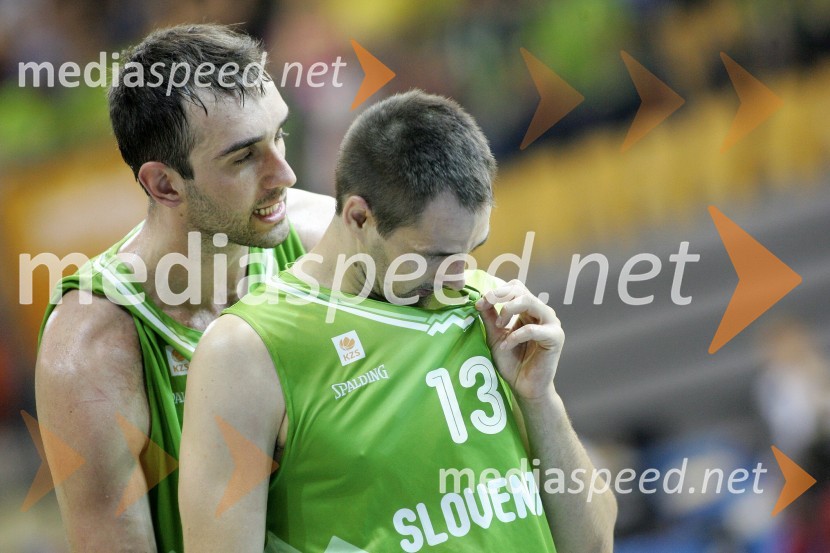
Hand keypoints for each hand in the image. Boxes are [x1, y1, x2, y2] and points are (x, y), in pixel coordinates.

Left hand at [475, 280, 563, 399]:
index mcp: (528, 310)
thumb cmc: (512, 362)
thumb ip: (490, 318)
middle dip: (499, 296)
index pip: (515, 287)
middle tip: (484, 308)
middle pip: (521, 290)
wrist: (525, 387)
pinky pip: (533, 329)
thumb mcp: (495, 336)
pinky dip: (516, 336)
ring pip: (530, 301)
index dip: (496, 292)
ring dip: (508, 310)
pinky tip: (506, 346)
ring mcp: (550, 323)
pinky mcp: (555, 337)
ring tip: (499, 327)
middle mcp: (541, 313)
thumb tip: (480, 300)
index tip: (479, 304)